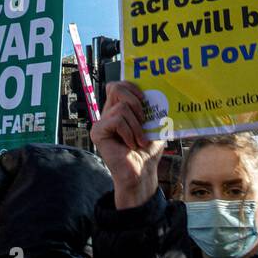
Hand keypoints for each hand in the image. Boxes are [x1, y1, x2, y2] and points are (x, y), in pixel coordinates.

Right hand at [91, 82, 163, 208]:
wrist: (142, 172)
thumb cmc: (148, 150)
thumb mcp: (154, 124)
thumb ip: (152, 108)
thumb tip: (159, 91)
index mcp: (119, 109)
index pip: (119, 85)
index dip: (131, 86)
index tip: (145, 98)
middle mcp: (108, 113)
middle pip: (115, 88)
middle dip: (134, 100)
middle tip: (144, 119)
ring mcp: (101, 123)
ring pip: (122, 108)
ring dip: (137, 126)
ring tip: (139, 140)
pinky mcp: (97, 132)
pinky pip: (116, 120)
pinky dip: (129, 132)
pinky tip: (131, 144)